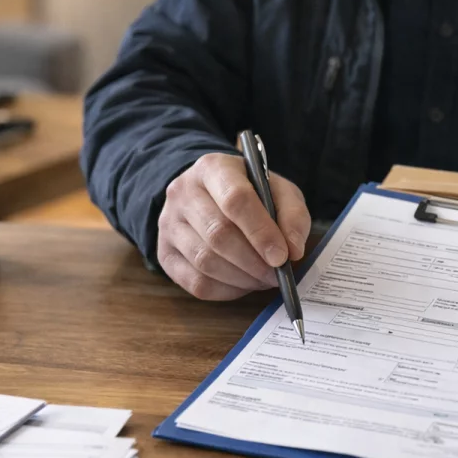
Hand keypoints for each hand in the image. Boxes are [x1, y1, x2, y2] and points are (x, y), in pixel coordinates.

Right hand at [157, 153, 310, 299]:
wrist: (210, 195)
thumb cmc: (251, 193)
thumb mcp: (279, 191)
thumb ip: (292, 215)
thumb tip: (293, 251)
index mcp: (213, 168)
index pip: (235, 199)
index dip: (261, 232)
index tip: (282, 256)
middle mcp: (183, 192)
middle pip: (218, 233)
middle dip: (254, 261)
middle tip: (277, 274)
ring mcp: (169, 223)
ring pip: (205, 261)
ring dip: (242, 278)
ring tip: (264, 278)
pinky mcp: (165, 253)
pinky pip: (195, 282)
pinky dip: (226, 290)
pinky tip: (243, 283)